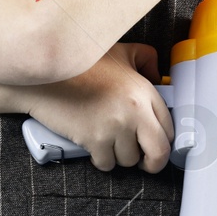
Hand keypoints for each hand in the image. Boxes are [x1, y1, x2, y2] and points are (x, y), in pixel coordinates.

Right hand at [18, 43, 173, 172]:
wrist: (47, 71)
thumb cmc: (82, 63)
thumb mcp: (120, 51)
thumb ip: (145, 59)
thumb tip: (159, 75)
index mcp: (144, 91)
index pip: (169, 128)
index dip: (164, 140)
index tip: (156, 145)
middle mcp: (135, 111)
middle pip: (159, 152)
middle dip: (154, 163)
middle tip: (146, 163)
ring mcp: (115, 127)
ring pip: (129, 160)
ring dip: (120, 156)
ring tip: (109, 141)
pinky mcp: (94, 139)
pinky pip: (106, 164)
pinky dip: (101, 159)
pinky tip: (95, 146)